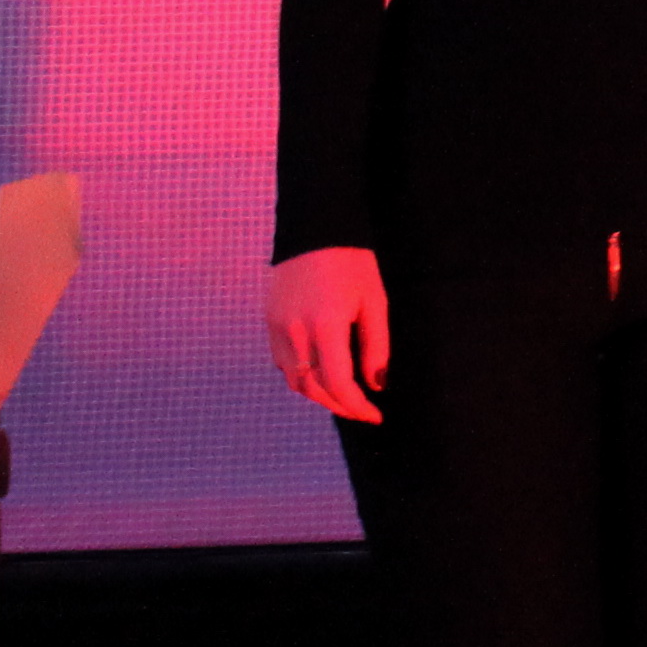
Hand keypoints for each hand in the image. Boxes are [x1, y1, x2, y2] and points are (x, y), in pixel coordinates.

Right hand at [267, 246, 391, 423]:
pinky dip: (301, 376)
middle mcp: (295, 332)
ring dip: (318, 394)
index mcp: (325, 326)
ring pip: (294, 379)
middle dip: (339, 405)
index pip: (338, 383)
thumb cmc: (353, 263)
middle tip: (362, 411)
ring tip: (343, 397)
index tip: (375, 415)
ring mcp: (277, 327)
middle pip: (313, 388)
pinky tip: (321, 375)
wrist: (316, 230)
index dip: (356, 406)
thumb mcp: (374, 302)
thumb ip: (376, 347)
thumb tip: (377, 384)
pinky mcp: (269, 321)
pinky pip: (283, 362)